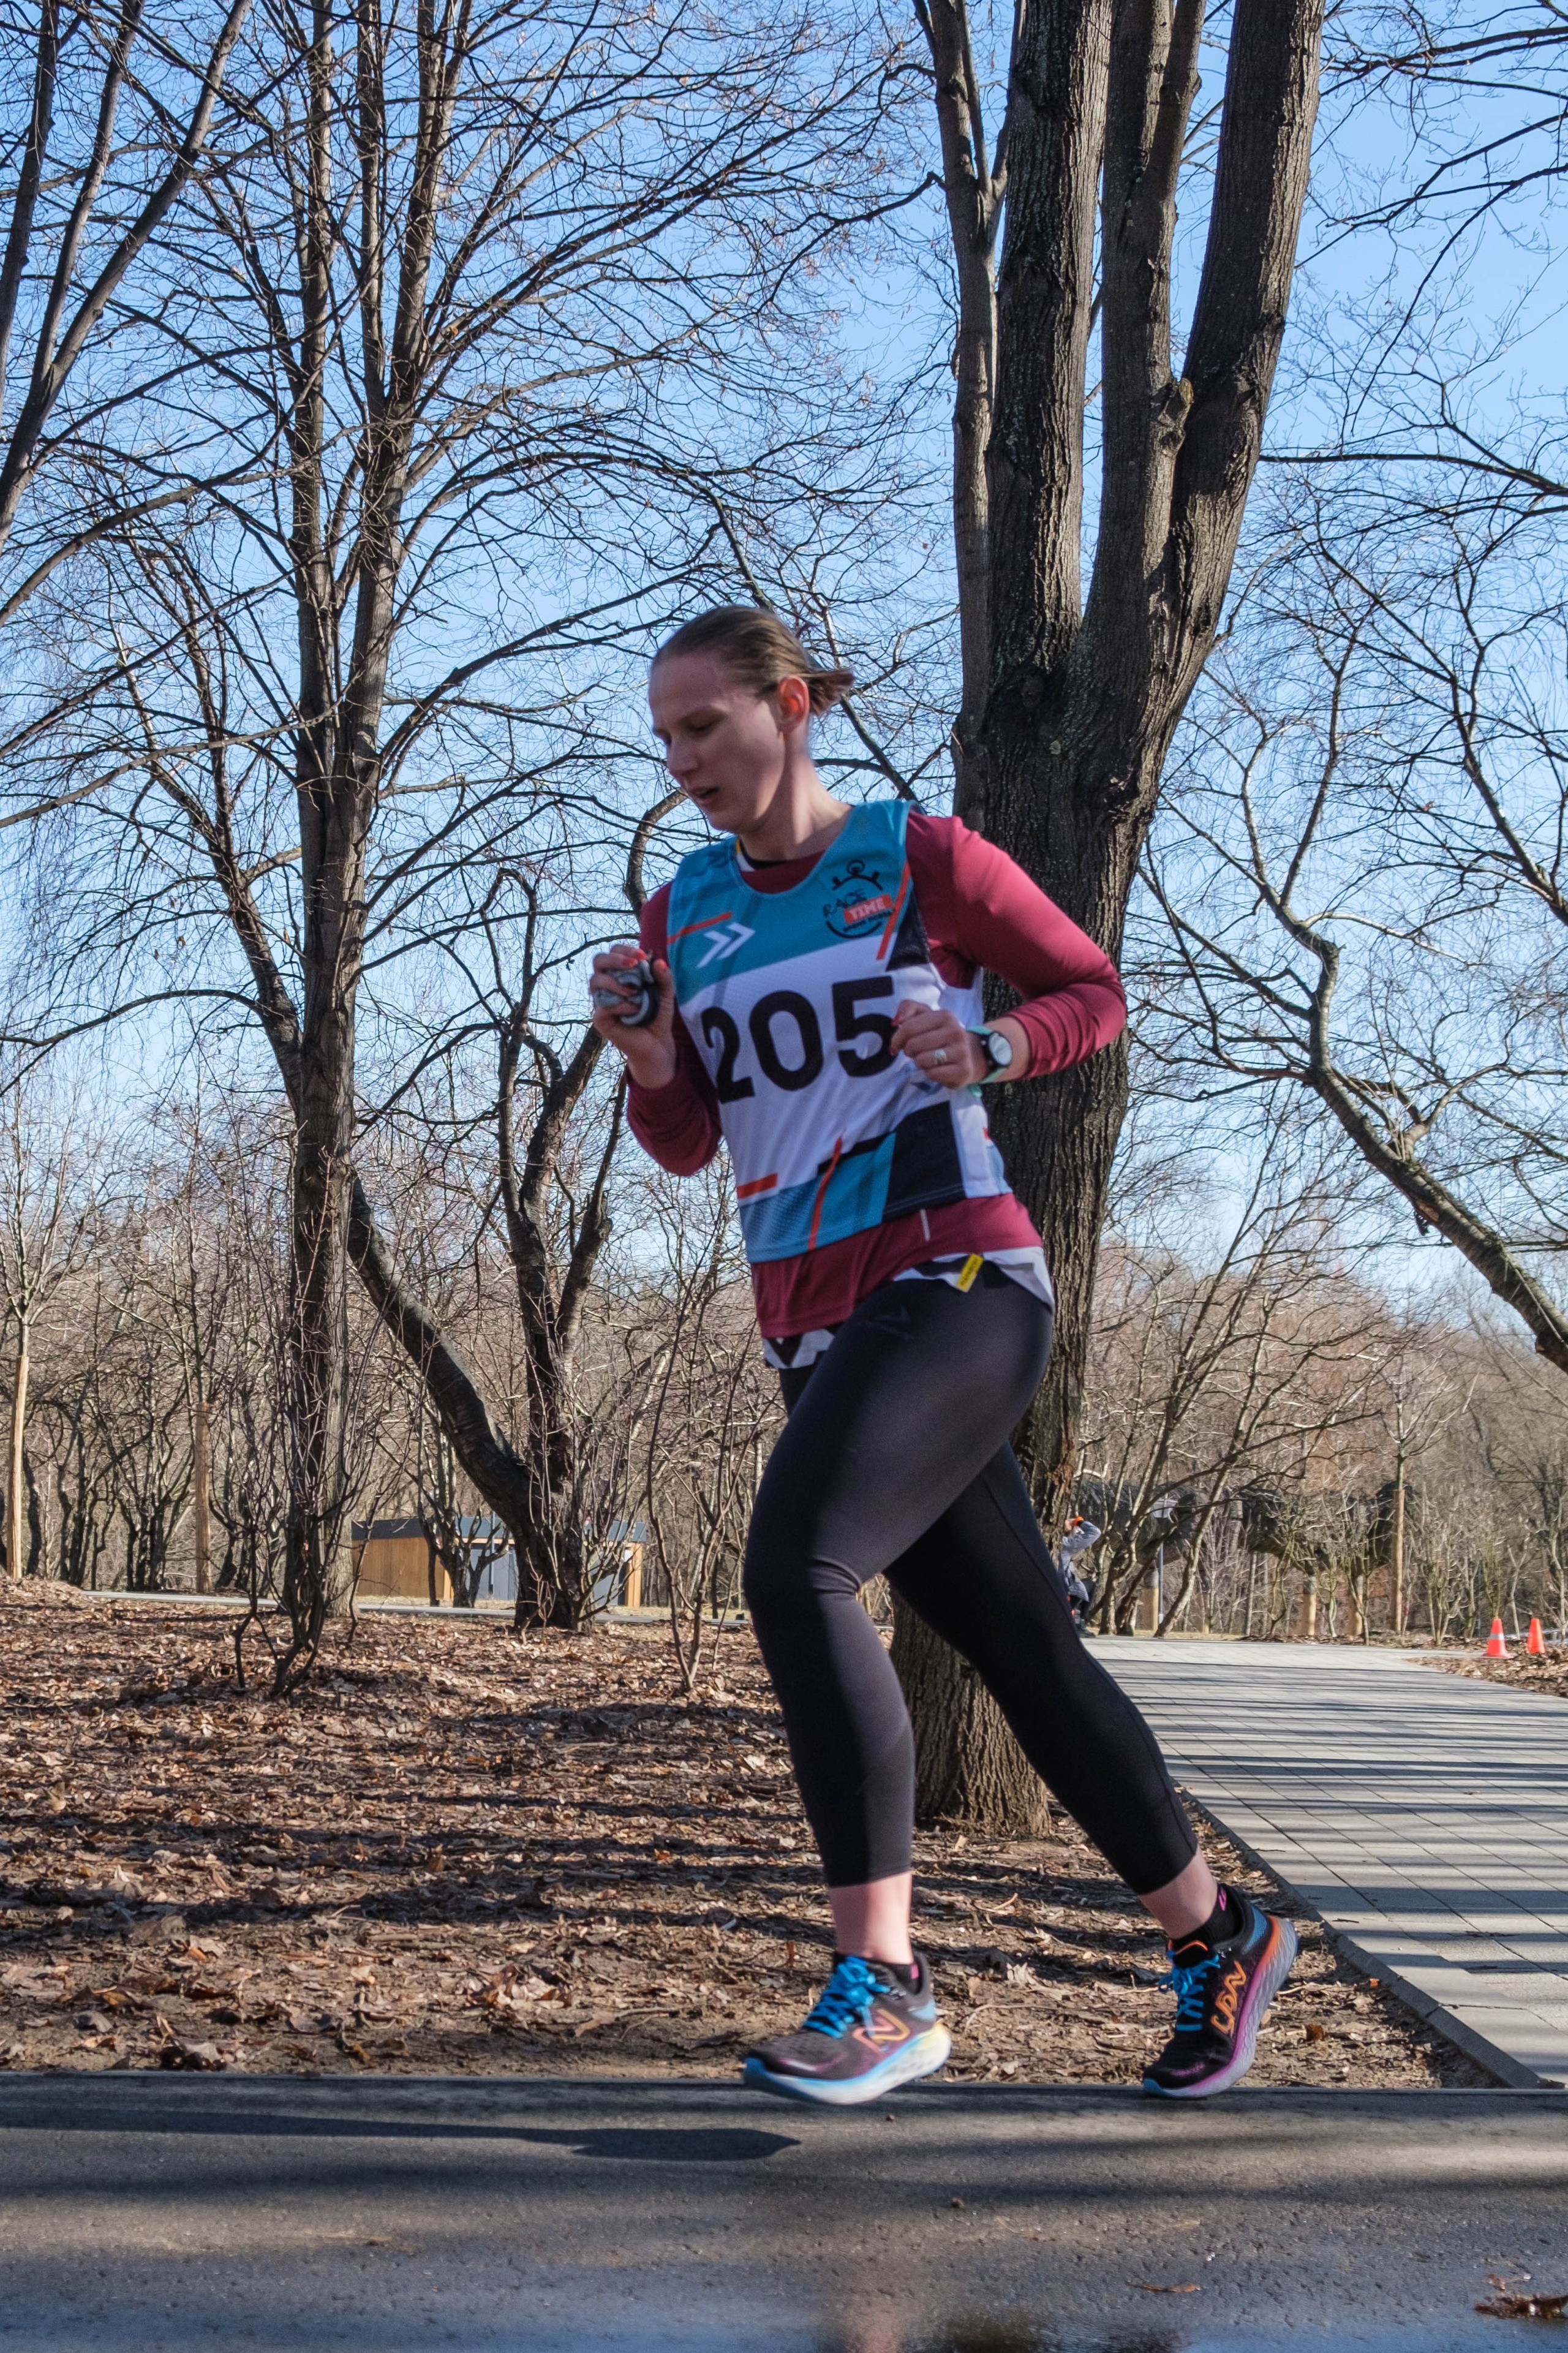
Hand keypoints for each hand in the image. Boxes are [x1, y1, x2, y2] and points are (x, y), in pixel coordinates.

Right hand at [589, 944, 677, 1087]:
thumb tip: (658, 961)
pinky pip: (603, 1006)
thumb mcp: (666, 993)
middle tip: (633, 964)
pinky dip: (620, 1005)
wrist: (657, 1043)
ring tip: (634, 991)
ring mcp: (601, 1001)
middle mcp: (607, 984)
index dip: (625, 949)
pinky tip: (635, 1009)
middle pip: (597, 960)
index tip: (643, 956)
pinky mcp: (600, 1019)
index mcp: (620, 974)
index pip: (613, 952)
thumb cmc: (657, 1014)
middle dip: (615, 959)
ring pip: (595, 981)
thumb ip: (664, 977)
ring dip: (615, 982)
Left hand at [890, 1001, 986, 1089]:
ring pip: (922, 1060)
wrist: (972, 1055)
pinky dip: (929, 1073)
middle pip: (914, 1044)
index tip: (896, 1044)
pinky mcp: (963, 1070)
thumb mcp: (926, 1016)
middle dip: (908, 1051)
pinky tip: (937, 1069)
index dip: (897, 1038)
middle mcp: (955, 1032)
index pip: (909, 1027)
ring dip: (919, 1063)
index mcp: (945, 1016)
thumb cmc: (941, 1035)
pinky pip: (932, 1074)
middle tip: (914, 1052)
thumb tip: (896, 1021)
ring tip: (927, 1060)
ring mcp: (962, 1051)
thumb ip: (908, 1008)